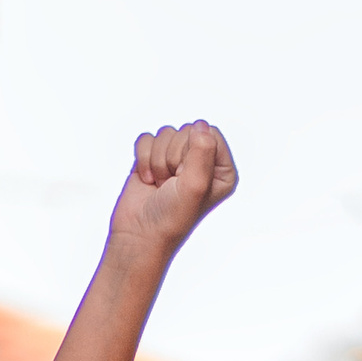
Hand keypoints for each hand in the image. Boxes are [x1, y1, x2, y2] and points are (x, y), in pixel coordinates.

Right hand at [107, 120, 237, 262]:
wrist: (139, 234)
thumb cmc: (171, 218)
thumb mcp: (195, 186)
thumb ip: (203, 152)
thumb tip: (200, 126)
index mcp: (221, 170)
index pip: (210, 134)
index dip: (192, 151)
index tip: (186, 178)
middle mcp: (203, 162)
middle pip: (187, 130)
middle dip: (173, 157)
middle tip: (171, 184)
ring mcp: (177, 159)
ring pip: (166, 133)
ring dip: (157, 161)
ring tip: (161, 185)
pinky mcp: (154, 157)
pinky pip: (147, 138)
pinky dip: (142, 159)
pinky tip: (148, 180)